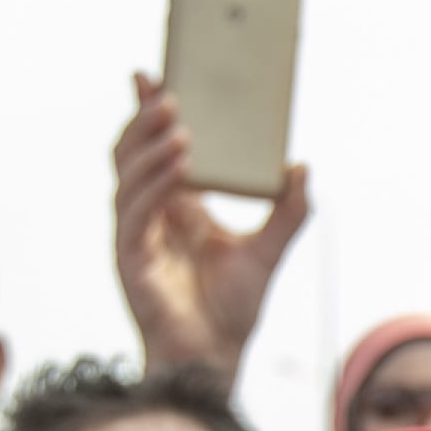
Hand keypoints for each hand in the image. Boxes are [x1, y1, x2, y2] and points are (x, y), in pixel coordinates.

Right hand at [112, 73, 310, 380]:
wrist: (219, 356)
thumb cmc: (234, 307)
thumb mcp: (270, 250)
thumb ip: (288, 211)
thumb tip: (302, 167)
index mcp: (177, 206)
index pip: (156, 148)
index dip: (148, 113)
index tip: (150, 75)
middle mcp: (150, 215)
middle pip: (133, 154)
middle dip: (145, 121)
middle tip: (167, 92)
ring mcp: (136, 235)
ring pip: (128, 177)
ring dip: (151, 148)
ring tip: (179, 126)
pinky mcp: (130, 258)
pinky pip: (135, 213)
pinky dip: (154, 185)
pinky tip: (176, 167)